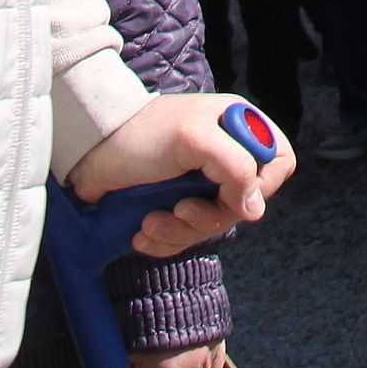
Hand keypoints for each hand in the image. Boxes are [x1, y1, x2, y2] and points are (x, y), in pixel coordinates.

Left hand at [65, 93, 298, 257]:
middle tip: (179, 210)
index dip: (262, 185)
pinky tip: (143, 232)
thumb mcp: (194, 140)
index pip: (278, 161)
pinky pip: (187, 237)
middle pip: (245, 205)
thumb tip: (255, 211)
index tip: (231, 195)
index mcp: (238, 126)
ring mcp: (201, 183)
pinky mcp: (176, 205)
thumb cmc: (142, 134)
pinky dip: (165, 241)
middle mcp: (225, 154)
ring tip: (149, 222)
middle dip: (208, 217)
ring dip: (180, 232)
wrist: (87, 152)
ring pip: (214, 226)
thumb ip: (236, 167)